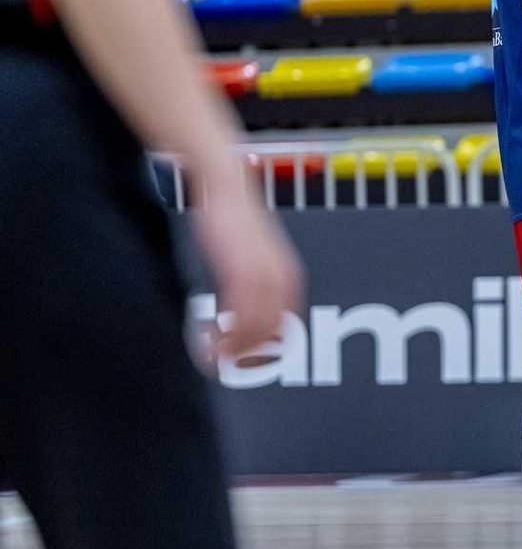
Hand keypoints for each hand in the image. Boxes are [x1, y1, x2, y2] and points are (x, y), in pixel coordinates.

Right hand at [190, 164, 303, 362]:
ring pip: (256, 323)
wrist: (224, 183)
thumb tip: (244, 295)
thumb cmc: (232, 216)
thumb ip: (253, 272)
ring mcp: (259, 271)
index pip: (285, 314)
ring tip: (219, 361)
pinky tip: (209, 344)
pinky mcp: (236, 267)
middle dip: (257, 350)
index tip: (259, 356)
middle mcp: (278, 272)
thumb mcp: (249, 248)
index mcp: (284, 270)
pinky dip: (225, 333)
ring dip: (237, 347)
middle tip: (237, 366)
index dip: (273, 338)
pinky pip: (235, 311)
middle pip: (275, 324)